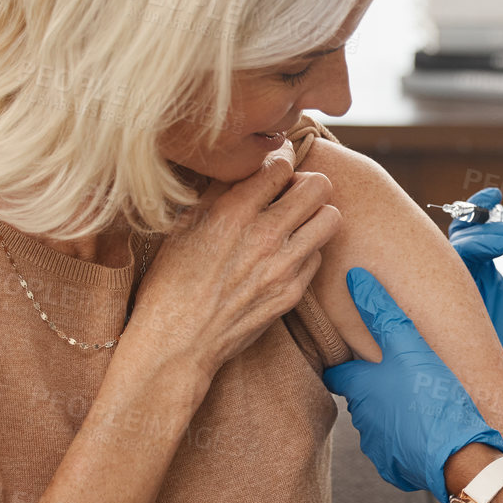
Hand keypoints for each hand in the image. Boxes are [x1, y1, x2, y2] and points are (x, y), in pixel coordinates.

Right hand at [125, 143, 340, 389]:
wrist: (178, 342)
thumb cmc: (171, 282)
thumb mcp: (184, 226)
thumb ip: (220, 193)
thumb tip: (246, 168)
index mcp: (233, 212)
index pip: (281, 164)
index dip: (280, 160)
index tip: (276, 167)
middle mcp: (265, 236)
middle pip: (319, 186)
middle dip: (307, 183)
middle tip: (291, 193)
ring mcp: (284, 266)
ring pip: (331, 218)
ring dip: (316, 214)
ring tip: (296, 222)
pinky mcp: (293, 292)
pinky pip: (318, 256)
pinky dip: (307, 250)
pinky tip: (285, 256)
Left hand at [322, 267, 502, 502]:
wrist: (460, 455)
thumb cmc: (434, 396)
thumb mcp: (411, 345)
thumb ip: (383, 312)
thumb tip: (356, 279)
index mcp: (360, 387)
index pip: (336, 373)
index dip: (345, 362)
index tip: (357, 354)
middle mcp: (361, 418)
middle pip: (360, 397)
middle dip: (374, 386)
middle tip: (397, 374)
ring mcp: (376, 446)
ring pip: (378, 423)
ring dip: (391, 412)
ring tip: (417, 400)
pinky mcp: (394, 467)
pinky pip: (395, 448)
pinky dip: (406, 437)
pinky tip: (427, 427)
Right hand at [449, 188, 502, 452]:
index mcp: (483, 278)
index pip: (468, 234)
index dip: (477, 210)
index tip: (495, 197)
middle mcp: (461, 293)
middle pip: (450, 244)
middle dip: (476, 224)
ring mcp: (450, 312)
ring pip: (438, 266)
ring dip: (469, 244)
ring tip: (502, 243)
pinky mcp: (443, 332)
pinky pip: (427, 298)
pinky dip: (439, 275)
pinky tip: (469, 263)